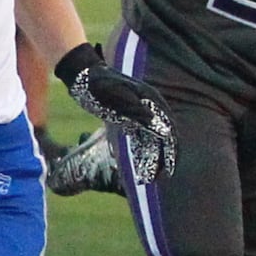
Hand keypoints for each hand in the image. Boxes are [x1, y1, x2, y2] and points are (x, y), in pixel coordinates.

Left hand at [55, 42, 176, 182]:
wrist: (83, 76)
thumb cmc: (100, 84)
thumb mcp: (118, 97)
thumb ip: (139, 112)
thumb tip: (164, 129)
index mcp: (152, 100)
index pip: (169, 129)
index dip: (172, 150)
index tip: (170, 169)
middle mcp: (149, 108)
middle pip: (162, 138)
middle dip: (161, 159)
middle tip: (155, 179)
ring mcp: (139, 114)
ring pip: (150, 141)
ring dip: (150, 160)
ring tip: (144, 179)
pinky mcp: (128, 119)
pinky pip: (138, 139)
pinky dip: (138, 154)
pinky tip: (134, 167)